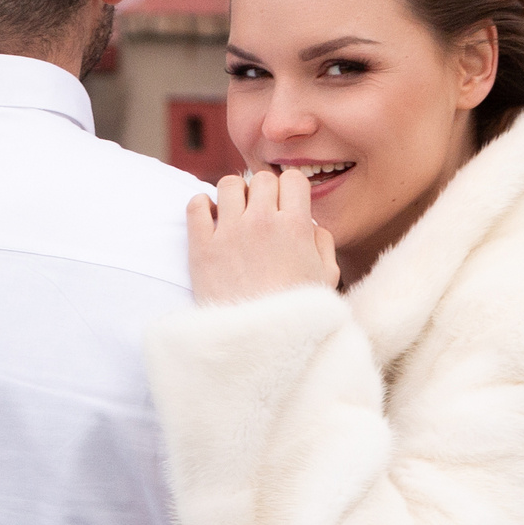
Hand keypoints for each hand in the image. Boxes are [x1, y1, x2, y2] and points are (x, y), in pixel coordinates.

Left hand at [187, 169, 338, 304]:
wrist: (259, 345)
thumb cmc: (298, 315)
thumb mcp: (327, 279)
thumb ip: (322, 243)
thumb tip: (309, 224)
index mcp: (295, 227)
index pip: (293, 179)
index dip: (291, 190)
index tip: (286, 205)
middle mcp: (261, 223)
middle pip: (261, 178)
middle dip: (264, 192)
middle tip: (263, 214)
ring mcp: (229, 233)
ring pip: (228, 184)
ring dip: (234, 195)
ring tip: (237, 216)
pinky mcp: (201, 247)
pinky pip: (196, 204)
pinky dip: (203, 205)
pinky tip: (213, 220)